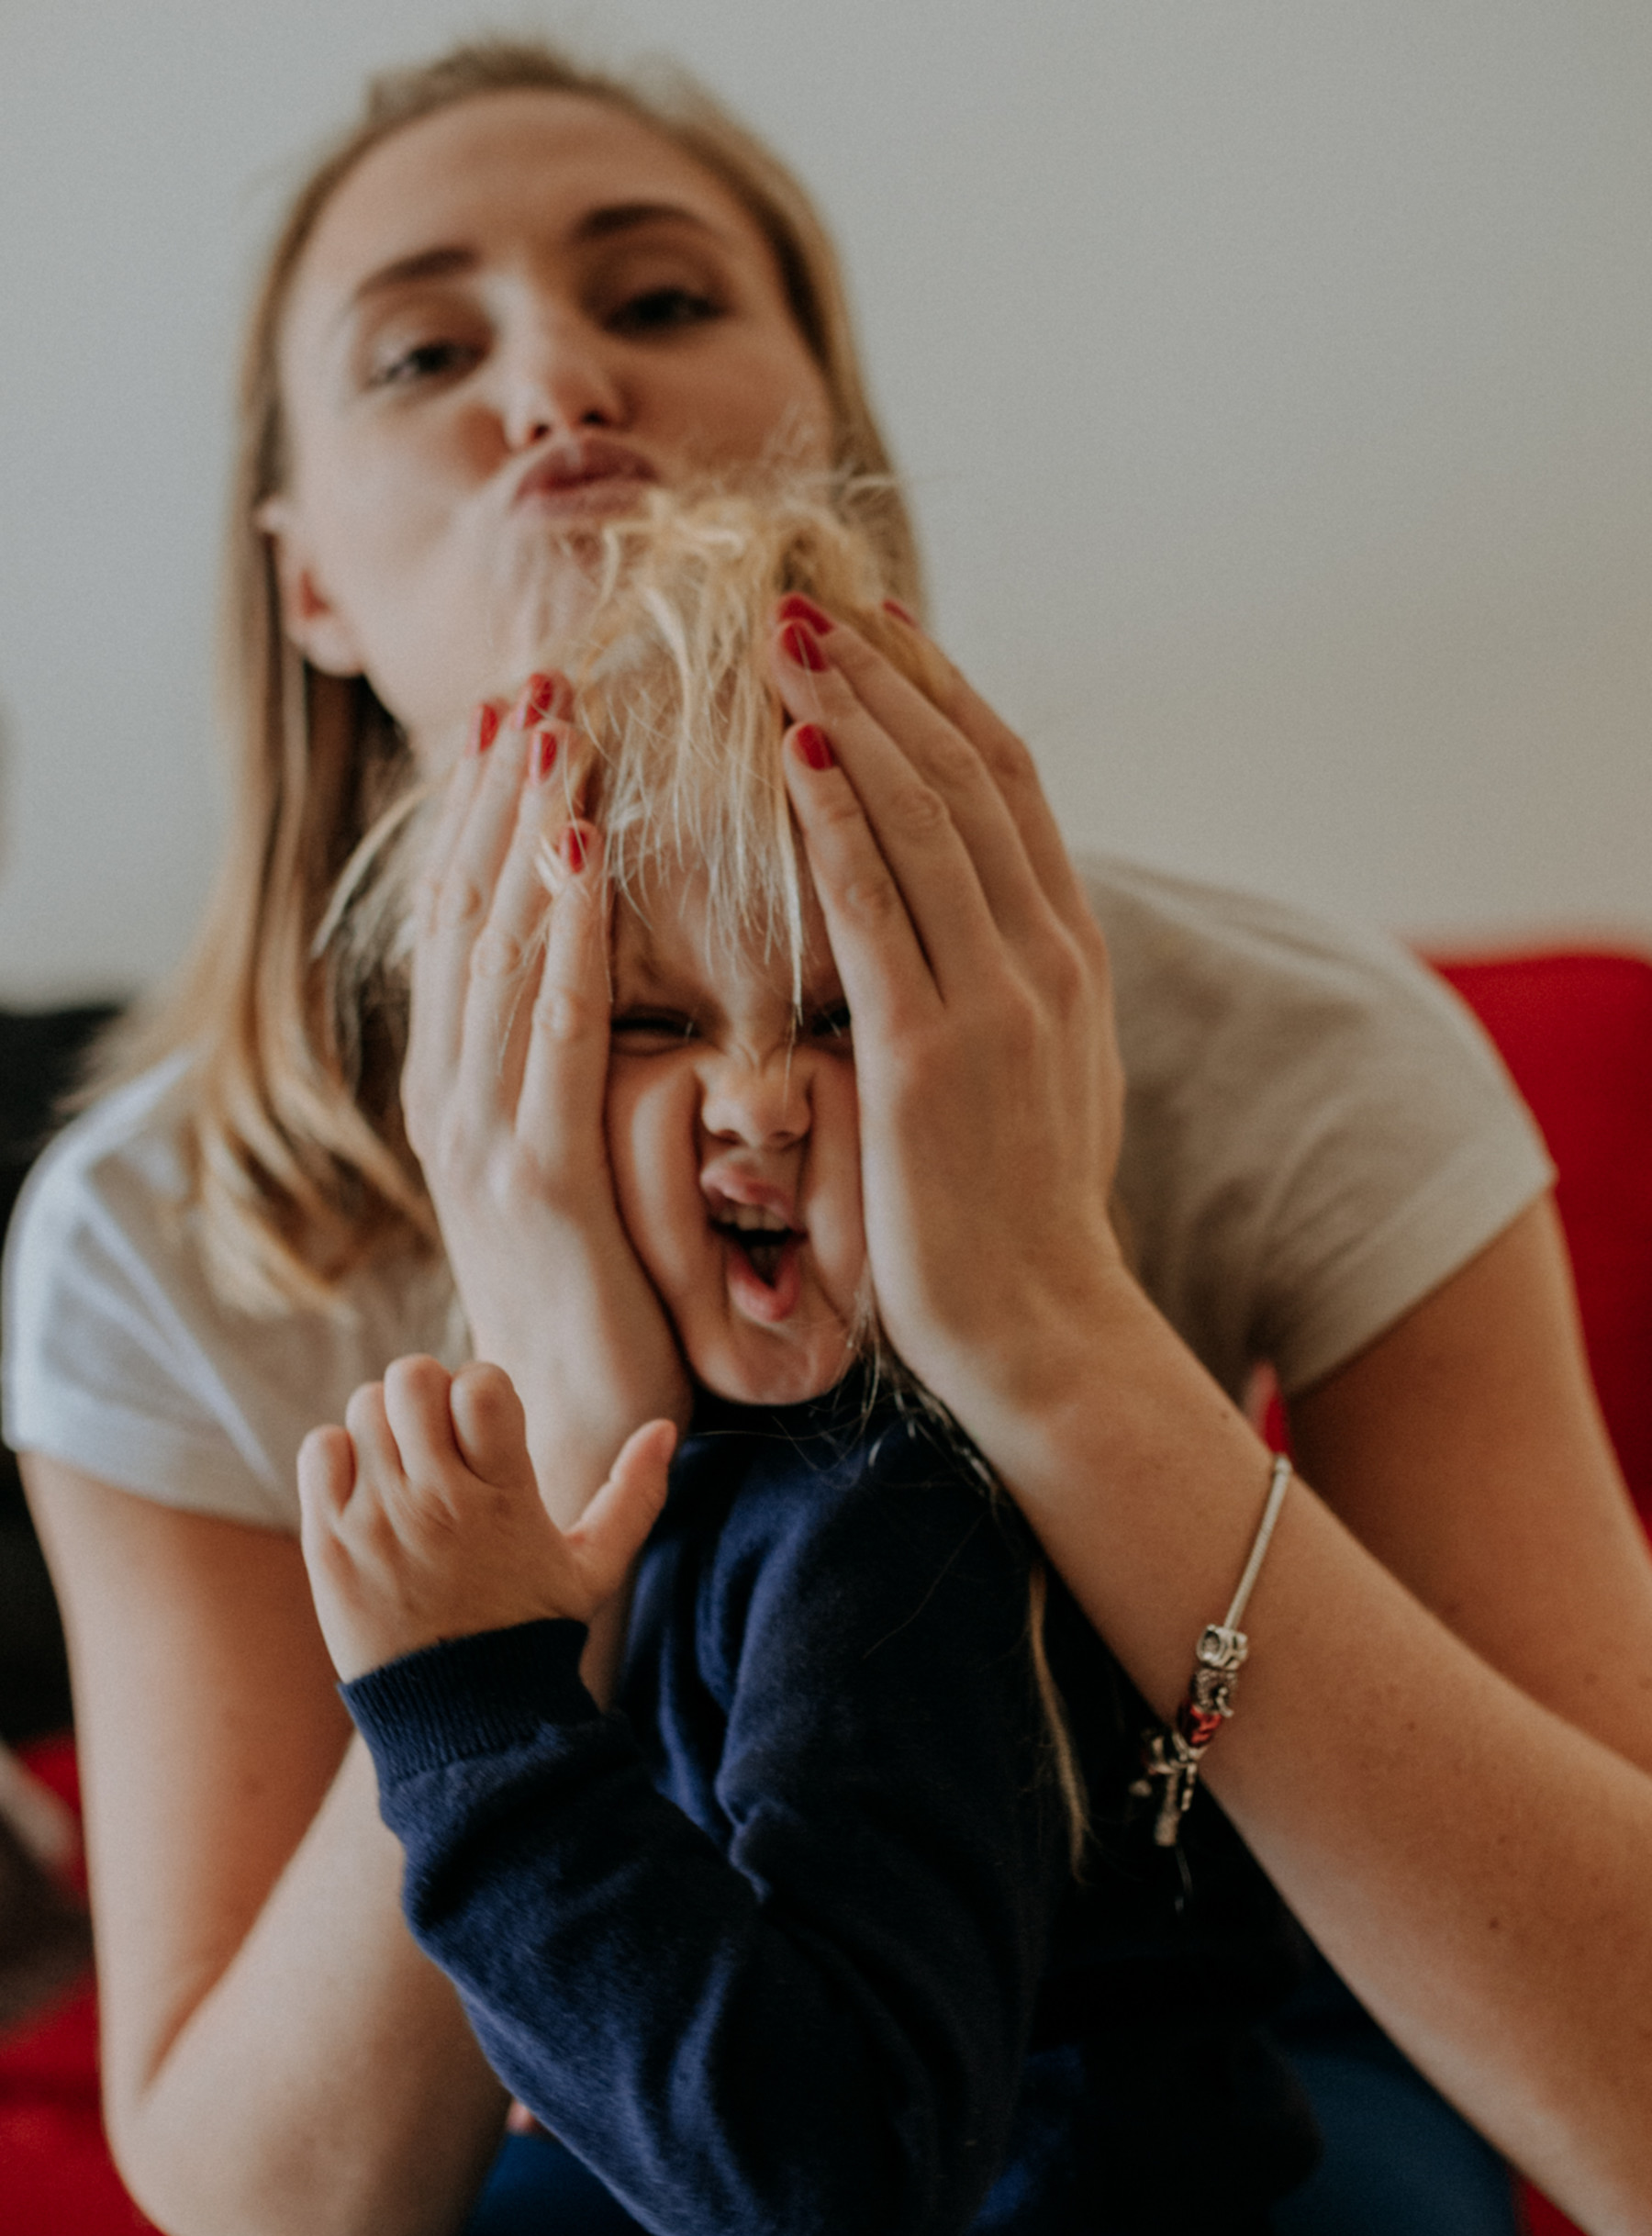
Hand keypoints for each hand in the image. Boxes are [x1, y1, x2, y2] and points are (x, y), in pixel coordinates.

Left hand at [297, 1356, 675, 1681]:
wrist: (462, 1718)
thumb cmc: (531, 1633)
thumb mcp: (595, 1569)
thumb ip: (635, 1495)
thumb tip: (666, 1429)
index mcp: (506, 1498)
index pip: (481, 1384)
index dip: (484, 1389)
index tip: (488, 1425)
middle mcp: (438, 1502)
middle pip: (413, 1379)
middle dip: (430, 1393)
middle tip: (439, 1433)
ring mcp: (378, 1521)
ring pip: (365, 1406)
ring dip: (387, 1420)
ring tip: (405, 1461)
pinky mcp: (331, 1543)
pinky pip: (320, 1450)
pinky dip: (340, 1454)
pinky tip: (368, 1486)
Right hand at [402, 685, 690, 1519]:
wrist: (577, 1433)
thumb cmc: (606, 1300)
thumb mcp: (578, 1169)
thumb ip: (578, 1077)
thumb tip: (613, 985)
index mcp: (466, 1091)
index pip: (471, 926)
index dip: (491, 818)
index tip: (523, 719)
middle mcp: (454, 1098)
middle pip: (469, 915)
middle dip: (501, 794)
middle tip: (536, 680)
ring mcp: (482, 1136)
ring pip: (497, 950)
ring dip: (527, 831)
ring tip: (556, 724)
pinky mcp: (537, 1180)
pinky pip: (552, 1032)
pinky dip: (564, 933)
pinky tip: (589, 854)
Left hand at [770, 607, 1129, 1433]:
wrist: (1042, 1329)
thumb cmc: (1019, 1218)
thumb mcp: (1046, 1078)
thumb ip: (1015, 988)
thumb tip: (979, 923)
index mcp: (1070, 956)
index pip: (1007, 786)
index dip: (941, 693)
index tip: (878, 626)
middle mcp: (1044, 959)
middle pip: (968, 774)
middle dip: (887, 675)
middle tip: (808, 599)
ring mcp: (993, 1003)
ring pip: (925, 818)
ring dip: (853, 713)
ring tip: (783, 636)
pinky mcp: (926, 1057)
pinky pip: (874, 908)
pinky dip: (833, 816)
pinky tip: (786, 748)